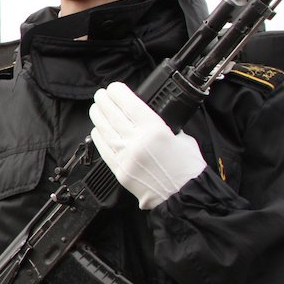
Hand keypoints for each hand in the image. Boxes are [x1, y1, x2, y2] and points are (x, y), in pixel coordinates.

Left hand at [89, 81, 206, 209]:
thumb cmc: (187, 169)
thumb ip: (164, 126)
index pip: (130, 104)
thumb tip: (149, 119)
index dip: (118, 92)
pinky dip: (98, 136)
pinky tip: (97, 129)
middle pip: (113, 114)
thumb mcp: (182, 138)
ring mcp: (125, 157)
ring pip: (104, 130)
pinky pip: (103, 149)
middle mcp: (137, 142)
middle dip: (104, 101)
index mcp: (155, 130)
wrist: (184, 196)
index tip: (114, 87)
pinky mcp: (119, 171)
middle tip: (101, 94)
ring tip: (96, 108)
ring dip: (98, 116)